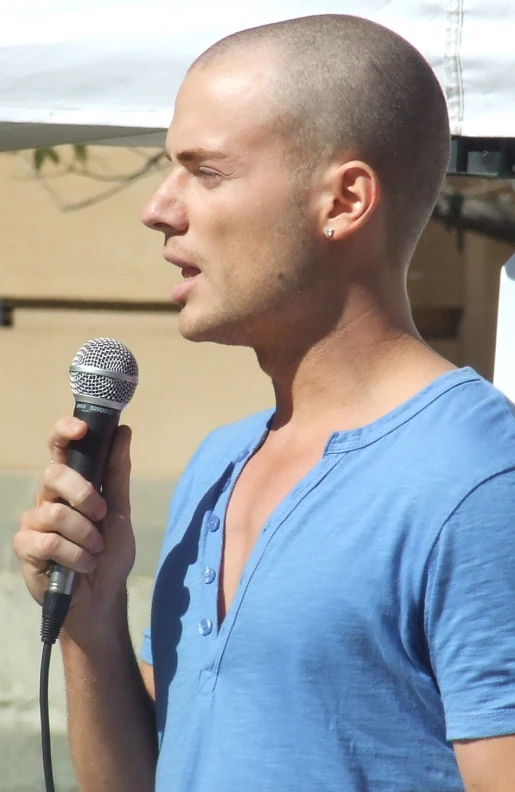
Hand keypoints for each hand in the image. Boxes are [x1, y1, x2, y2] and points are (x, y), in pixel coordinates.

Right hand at [13, 417, 135, 636]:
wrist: (102, 595)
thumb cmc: (108, 552)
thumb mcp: (120, 510)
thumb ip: (117, 473)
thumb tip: (123, 431)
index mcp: (69, 485)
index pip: (58, 448)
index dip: (64, 432)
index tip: (82, 429)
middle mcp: (48, 499)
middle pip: (54, 475)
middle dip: (84, 494)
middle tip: (101, 515)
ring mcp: (34, 522)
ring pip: (55, 512)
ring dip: (85, 534)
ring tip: (95, 549)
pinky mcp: (26, 547)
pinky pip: (49, 542)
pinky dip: (75, 555)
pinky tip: (83, 564)